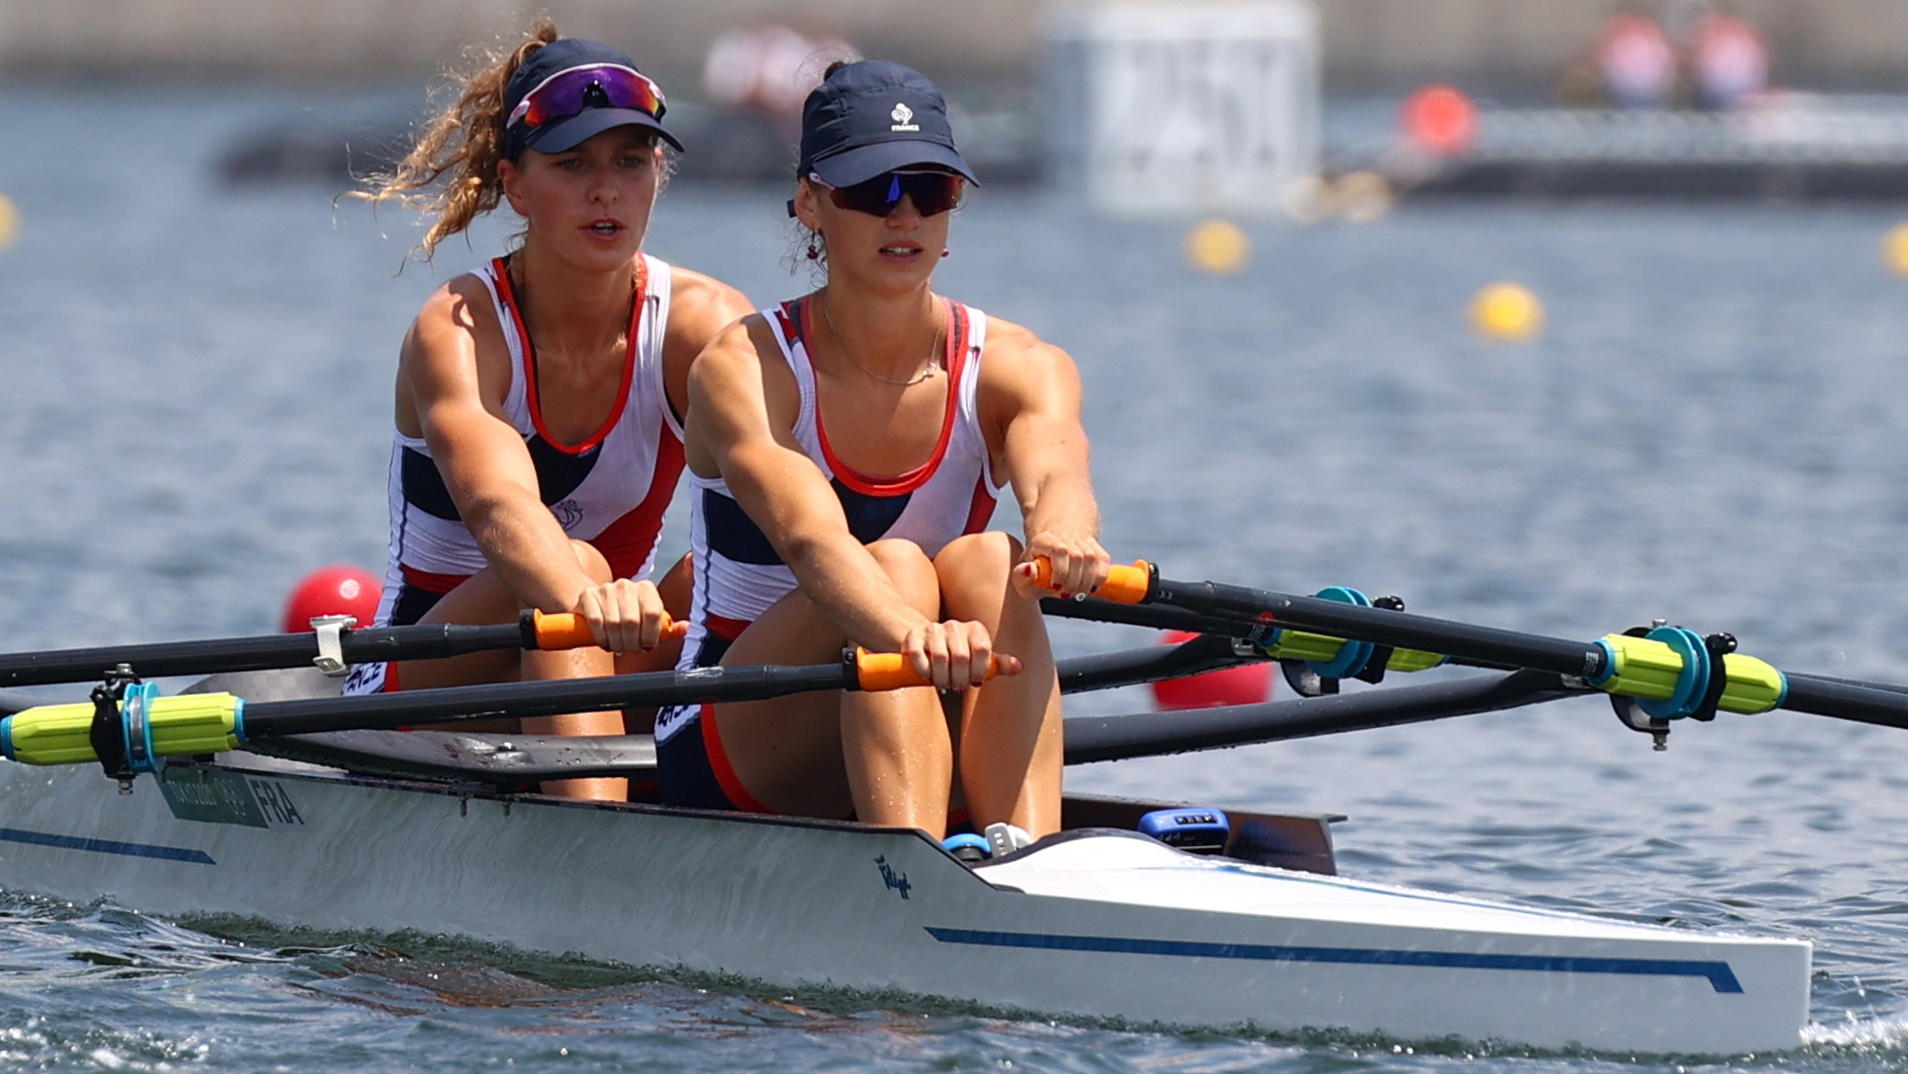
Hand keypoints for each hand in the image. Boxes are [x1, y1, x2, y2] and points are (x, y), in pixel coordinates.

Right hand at [571, 578, 671, 651]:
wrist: (596, 601)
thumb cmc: (628, 614)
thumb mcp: (649, 619)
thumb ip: (668, 626)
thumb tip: (686, 628)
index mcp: (646, 588)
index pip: (653, 613)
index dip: (651, 635)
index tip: (647, 646)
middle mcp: (626, 585)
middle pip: (632, 622)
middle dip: (632, 643)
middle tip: (631, 651)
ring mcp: (606, 588)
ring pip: (614, 624)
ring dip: (617, 644)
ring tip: (619, 649)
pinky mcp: (588, 595)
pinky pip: (596, 622)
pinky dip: (602, 638)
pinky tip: (606, 644)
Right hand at [901, 618, 1022, 690]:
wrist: (926, 641)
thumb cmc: (958, 654)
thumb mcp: (980, 659)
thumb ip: (998, 664)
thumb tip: (1019, 667)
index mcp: (975, 629)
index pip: (982, 650)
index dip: (978, 671)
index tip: (974, 682)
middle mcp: (954, 625)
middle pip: (961, 657)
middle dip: (959, 679)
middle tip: (957, 687)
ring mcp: (932, 629)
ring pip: (940, 658)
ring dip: (942, 678)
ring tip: (944, 684)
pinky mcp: (913, 636)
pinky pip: (918, 655)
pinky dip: (924, 671)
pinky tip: (928, 677)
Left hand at [1012, 530, 1110, 600]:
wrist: (1051, 544)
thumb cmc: (1036, 565)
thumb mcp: (1022, 571)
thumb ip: (1021, 577)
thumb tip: (1031, 570)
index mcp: (1045, 540)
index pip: (1060, 551)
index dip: (1060, 571)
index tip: (1055, 587)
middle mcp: (1065, 537)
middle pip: (1078, 558)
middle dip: (1072, 582)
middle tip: (1064, 593)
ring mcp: (1082, 541)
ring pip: (1092, 560)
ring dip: (1085, 583)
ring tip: (1074, 592)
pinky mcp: (1096, 548)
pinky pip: (1103, 563)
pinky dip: (1098, 579)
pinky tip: (1087, 587)